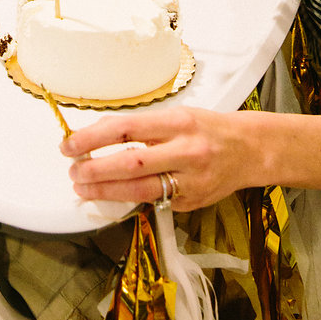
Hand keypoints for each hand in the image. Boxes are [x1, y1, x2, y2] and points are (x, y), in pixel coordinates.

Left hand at [60, 105, 254, 211]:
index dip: (93, 137)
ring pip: (139, 190)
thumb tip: (100, 135)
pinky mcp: (191, 203)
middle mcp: (185, 151)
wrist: (249, 150)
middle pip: (131, 163)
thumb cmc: (208, 129)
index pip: (127, 128)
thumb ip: (144, 128)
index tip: (70, 144)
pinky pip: (154, 201)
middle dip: (95, 169)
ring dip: (105, 190)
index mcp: (178, 122)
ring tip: (82, 186)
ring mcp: (189, 181)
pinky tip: (112, 195)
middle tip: (72, 170)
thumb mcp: (178, 116)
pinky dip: (129, 198)